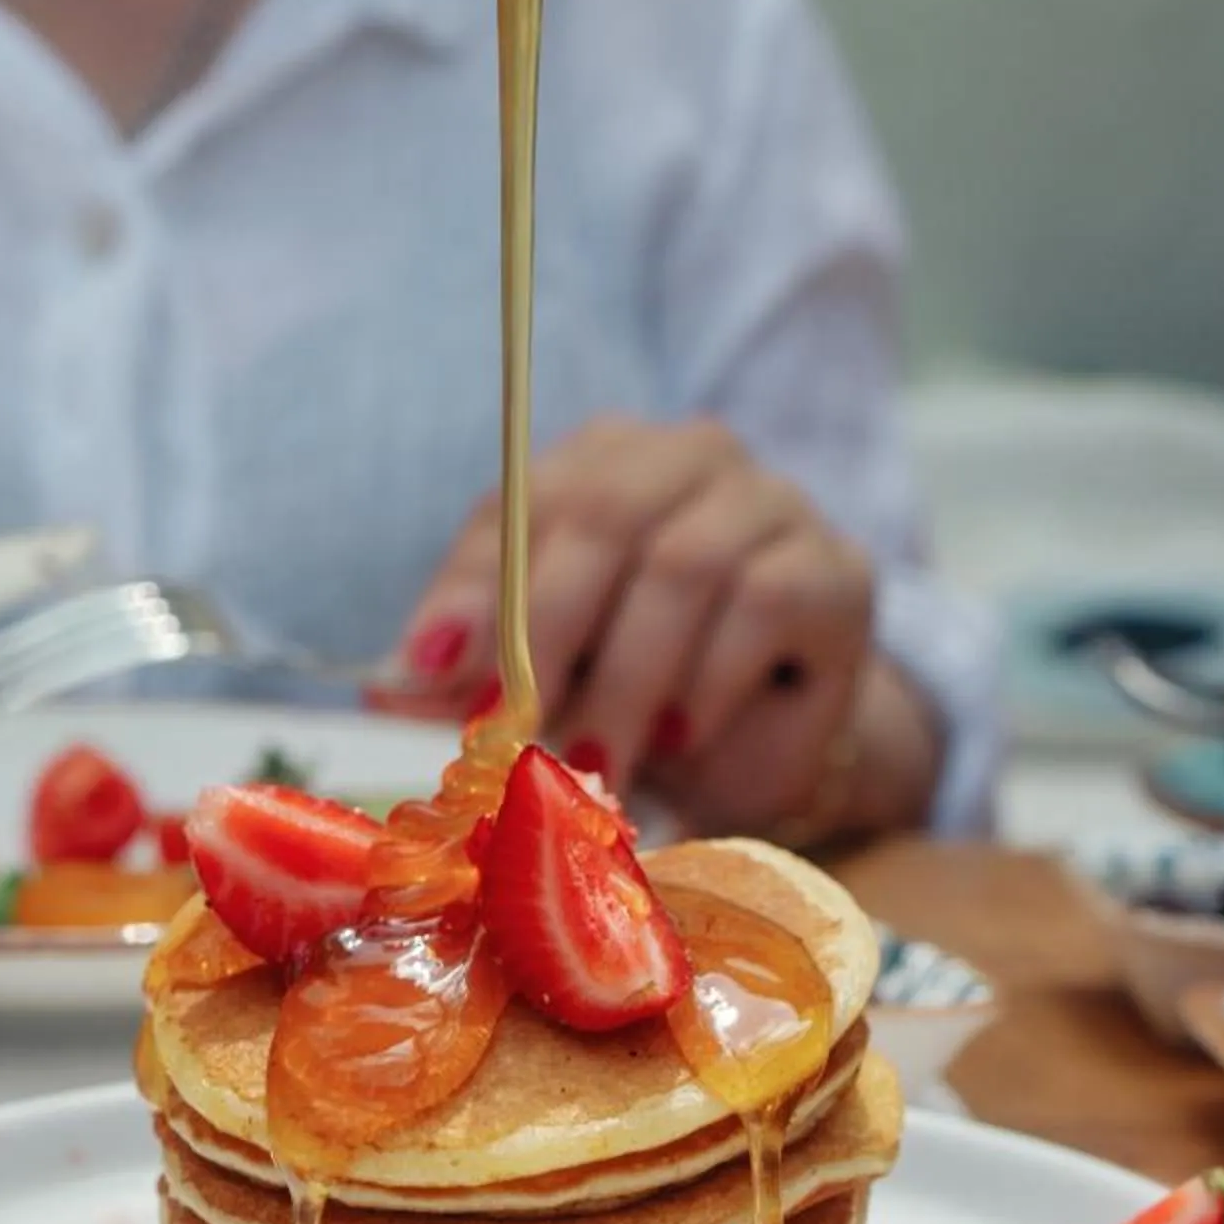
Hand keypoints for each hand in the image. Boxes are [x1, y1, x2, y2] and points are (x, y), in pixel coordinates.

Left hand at [384, 415, 938, 838]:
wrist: (760, 748)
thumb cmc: (636, 699)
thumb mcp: (540, 684)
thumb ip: (467, 675)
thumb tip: (386, 688)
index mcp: (600, 465)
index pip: (521, 501)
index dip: (473, 587)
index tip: (430, 672)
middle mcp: (686, 459)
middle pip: (603, 517)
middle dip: (545, 637)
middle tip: (516, 732)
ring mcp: (770, 504)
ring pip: (684, 566)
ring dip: (627, 682)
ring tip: (595, 764)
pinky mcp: (836, 571)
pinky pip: (763, 603)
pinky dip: (707, 681)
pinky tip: (682, 732)